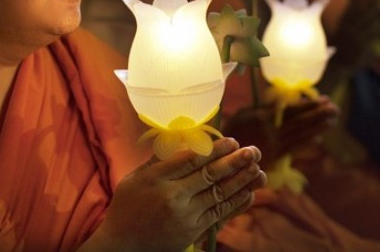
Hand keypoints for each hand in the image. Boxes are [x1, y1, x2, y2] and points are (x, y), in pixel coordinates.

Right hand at [83, 138, 265, 251]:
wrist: (121, 246)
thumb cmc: (126, 208)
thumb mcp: (134, 178)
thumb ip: (157, 160)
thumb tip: (181, 139)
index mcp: (156, 178)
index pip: (191, 158)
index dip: (215, 149)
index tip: (231, 141)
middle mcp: (172, 196)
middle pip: (209, 175)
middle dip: (235, 161)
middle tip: (253, 151)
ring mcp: (184, 215)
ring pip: (219, 194)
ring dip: (241, 181)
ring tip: (258, 168)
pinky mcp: (192, 231)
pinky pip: (219, 214)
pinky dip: (236, 203)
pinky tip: (248, 192)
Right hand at [223, 97, 338, 164]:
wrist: (221, 156)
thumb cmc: (231, 129)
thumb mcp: (245, 113)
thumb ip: (264, 108)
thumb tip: (283, 102)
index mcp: (263, 118)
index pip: (292, 110)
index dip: (309, 105)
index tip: (324, 100)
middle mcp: (271, 132)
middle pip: (300, 123)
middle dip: (319, 115)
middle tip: (334, 108)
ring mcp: (274, 146)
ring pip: (300, 136)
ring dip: (318, 128)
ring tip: (332, 120)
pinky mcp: (274, 158)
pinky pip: (293, 149)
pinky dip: (306, 143)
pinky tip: (317, 139)